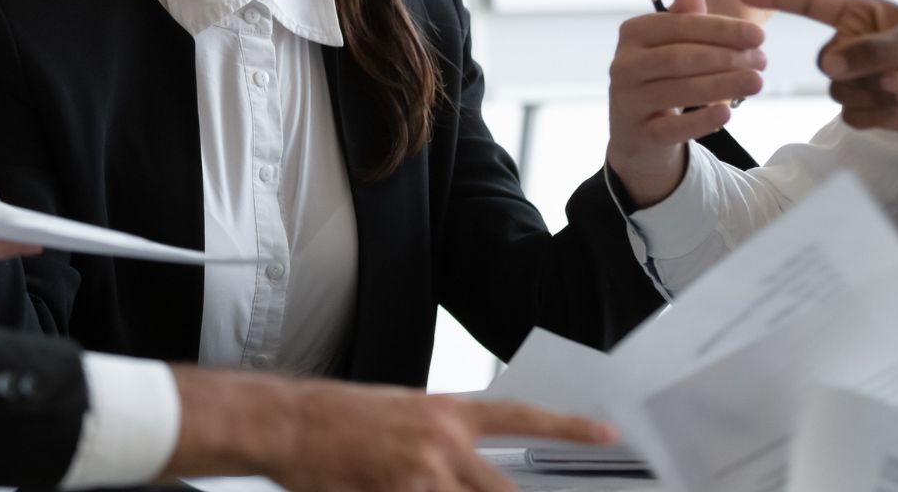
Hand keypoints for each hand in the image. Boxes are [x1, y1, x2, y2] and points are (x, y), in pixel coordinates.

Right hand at [166, 368, 611, 490]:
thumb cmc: (339, 418)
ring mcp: (422, 476)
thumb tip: (467, 472)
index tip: (607, 433)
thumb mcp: (401, 414)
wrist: (290, 422)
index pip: (521, 417)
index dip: (568, 427)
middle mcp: (443, 443)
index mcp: (448, 413)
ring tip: (417, 486)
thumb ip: (442, 444)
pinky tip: (397, 490)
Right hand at [605, 0, 766, 206]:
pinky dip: (700, 120)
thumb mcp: (670, 44)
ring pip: (677, 91)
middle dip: (725, 57)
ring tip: (756, 82)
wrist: (636, 130)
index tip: (759, 35)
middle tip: (762, 60)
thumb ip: (684, 21)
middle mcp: (623, 65)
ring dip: (721, 85)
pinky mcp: (638, 133)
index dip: (721, 29)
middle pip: (678, 57)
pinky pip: (672, 128)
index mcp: (633, 33)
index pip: (678, 26)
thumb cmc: (662, 77)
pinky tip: (726, 112)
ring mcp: (627, 100)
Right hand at [739, 0, 897, 142]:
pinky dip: (877, 114)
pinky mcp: (868, 108)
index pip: (812, 3)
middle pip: (824, 60)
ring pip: (836, 91)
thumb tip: (828, 67)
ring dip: (873, 95)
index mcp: (863, 15)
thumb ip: (867, 51)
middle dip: (859, 72)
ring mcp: (861, 77)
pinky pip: (849, 115)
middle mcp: (856, 43)